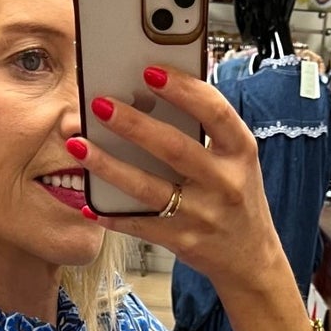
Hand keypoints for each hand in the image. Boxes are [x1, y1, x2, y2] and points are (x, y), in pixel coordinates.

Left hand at [71, 68, 288, 295]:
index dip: (183, 89)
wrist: (251, 259)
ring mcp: (203, 215)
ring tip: (78, 145)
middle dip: (133, 124)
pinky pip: (141, 226)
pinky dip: (113, 215)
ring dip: (109, 166)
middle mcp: (224, 182)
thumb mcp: (235, 160)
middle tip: (99, 104)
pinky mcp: (184, 242)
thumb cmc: (236, 197)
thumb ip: (206, 131)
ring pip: (148, 188)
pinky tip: (89, 204)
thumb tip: (152, 92)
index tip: (150, 71)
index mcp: (240, 151)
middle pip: (173, 148)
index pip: (214, 112)